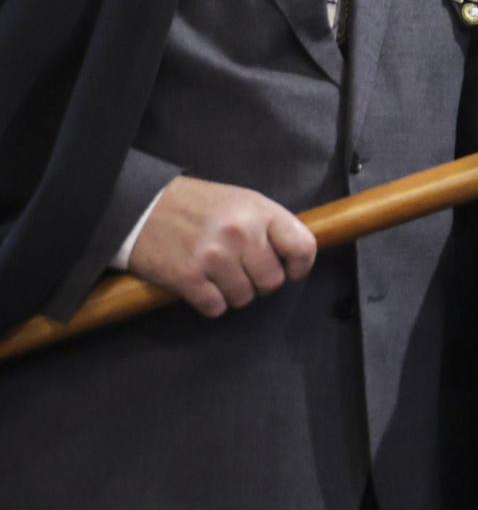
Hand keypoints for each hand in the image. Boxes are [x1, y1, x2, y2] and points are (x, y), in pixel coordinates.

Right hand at [126, 176, 317, 318]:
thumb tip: (295, 258)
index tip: (290, 271)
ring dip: (233, 294)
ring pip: (244, 298)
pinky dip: (210, 302)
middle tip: (243, 272)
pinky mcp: (187, 277)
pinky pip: (216, 308)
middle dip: (260, 283)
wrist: (141, 206)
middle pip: (272, 282)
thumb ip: (270, 226)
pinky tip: (201, 285)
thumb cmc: (198, 205)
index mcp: (259, 210)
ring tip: (219, 276)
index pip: (303, 248)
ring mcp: (213, 256)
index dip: (299, 267)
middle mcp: (240, 232)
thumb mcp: (242, 201)